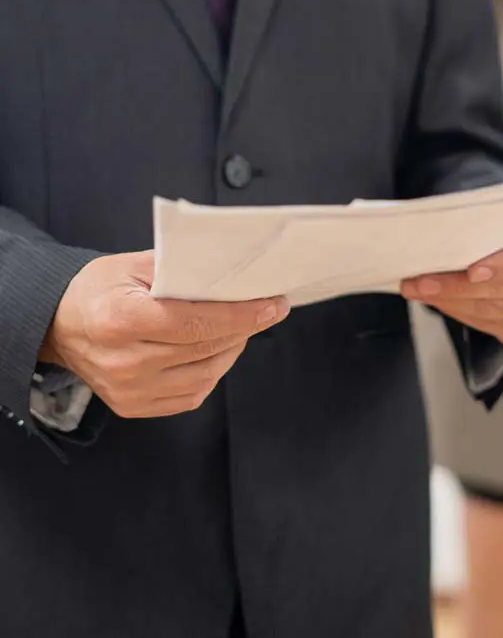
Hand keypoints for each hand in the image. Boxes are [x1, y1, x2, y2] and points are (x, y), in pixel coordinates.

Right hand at [41, 251, 289, 418]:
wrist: (59, 325)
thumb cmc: (97, 290)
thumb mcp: (133, 265)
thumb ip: (181, 269)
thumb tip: (232, 274)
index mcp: (121, 319)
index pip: (196, 322)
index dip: (242, 315)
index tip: (274, 305)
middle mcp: (124, 361)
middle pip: (204, 348)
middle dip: (245, 329)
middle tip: (266, 311)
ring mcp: (128, 390)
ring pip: (205, 376)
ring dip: (232, 351)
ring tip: (240, 329)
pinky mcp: (133, 407)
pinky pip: (191, 396)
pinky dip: (212, 372)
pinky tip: (215, 351)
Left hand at [401, 219, 502, 345]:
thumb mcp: (499, 212)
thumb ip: (482, 223)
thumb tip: (437, 235)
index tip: (471, 271)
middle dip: (456, 286)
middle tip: (419, 282)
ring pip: (492, 309)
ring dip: (449, 301)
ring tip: (418, 290)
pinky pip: (489, 324)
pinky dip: (458, 311)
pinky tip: (436, 300)